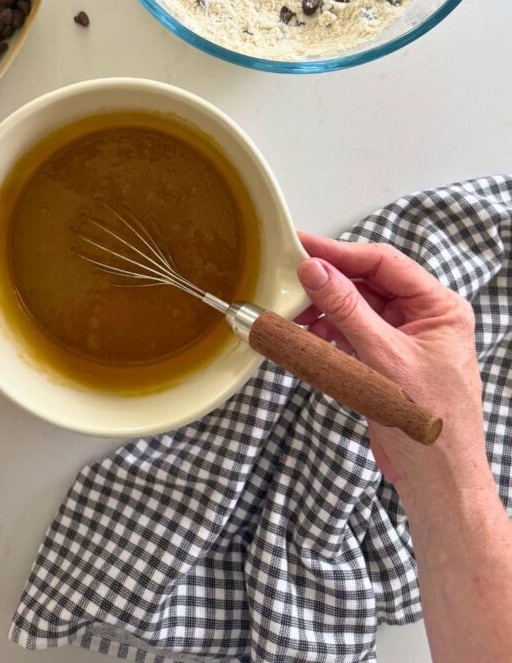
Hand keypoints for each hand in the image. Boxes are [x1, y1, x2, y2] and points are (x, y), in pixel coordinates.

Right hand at [296, 234, 490, 505]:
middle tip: (290, 275)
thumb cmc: (428, 425)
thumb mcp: (383, 358)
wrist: (437, 482)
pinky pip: (352, 334)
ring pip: (357, 309)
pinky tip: (304, 333)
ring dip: (324, 308)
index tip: (304, 246)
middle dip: (329, 281)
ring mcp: (404, 340)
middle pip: (369, 283)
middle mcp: (424, 318)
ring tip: (291, 308)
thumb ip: (347, 309)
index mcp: (439, 308)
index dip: (341, 253)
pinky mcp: (386, 362)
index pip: (385, 263)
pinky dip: (328, 333)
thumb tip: (315, 270)